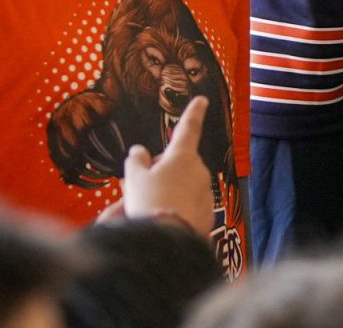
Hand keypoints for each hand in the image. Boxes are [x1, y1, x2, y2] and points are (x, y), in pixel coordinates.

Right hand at [118, 95, 214, 235]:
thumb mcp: (134, 179)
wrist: (167, 242)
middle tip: (141, 185)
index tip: (203, 99)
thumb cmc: (149, 203)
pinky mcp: (208, 214)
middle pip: (179, 163)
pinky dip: (177, 207)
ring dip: (169, 190)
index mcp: (182, 156)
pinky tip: (163, 219)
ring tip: (149, 207)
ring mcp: (205, 193)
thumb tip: (139, 151)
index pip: (189, 128)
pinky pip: (190, 204)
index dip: (194, 112)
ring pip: (183, 185)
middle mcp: (199, 171)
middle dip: (163, 169)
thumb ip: (136, 161)